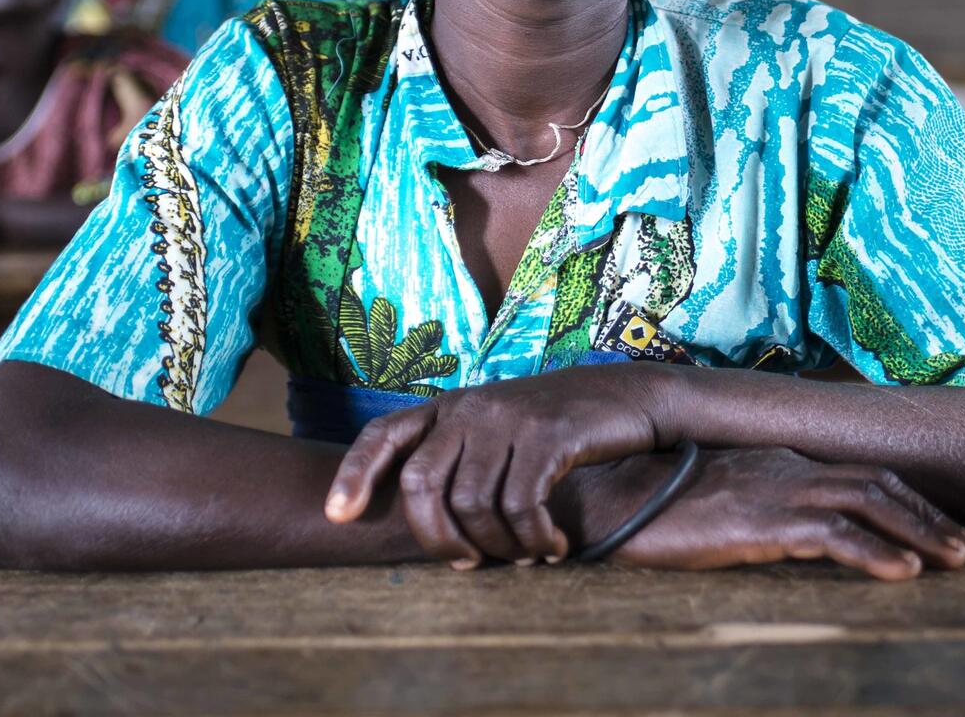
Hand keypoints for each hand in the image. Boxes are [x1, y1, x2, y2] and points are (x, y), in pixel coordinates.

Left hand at [324, 364, 668, 565]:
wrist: (627, 398)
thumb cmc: (559, 429)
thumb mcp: (500, 433)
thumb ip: (463, 462)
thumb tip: (437, 536)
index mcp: (450, 406)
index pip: (384, 434)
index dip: (355, 473)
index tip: (337, 516)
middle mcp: (471, 406)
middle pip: (421, 483)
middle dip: (437, 539)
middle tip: (469, 565)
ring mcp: (508, 416)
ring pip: (473, 503)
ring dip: (498, 547)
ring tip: (526, 556)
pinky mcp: (548, 432)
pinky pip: (521, 504)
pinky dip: (534, 539)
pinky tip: (554, 547)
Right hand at [584, 446, 964, 580]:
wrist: (608, 495)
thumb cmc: (653, 502)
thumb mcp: (716, 501)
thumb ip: (757, 507)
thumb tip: (789, 533)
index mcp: (777, 462)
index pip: (857, 475)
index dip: (906, 500)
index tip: (940, 528)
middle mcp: (786, 468)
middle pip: (876, 483)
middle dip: (928, 514)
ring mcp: (775, 490)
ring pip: (867, 502)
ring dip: (920, 531)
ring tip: (958, 560)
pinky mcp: (760, 520)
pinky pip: (831, 534)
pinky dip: (874, 551)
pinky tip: (904, 572)